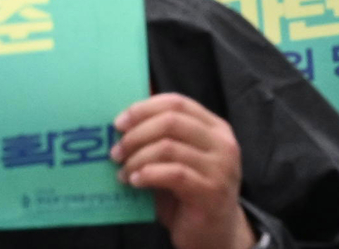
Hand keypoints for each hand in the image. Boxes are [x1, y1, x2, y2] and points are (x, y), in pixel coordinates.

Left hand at [111, 94, 251, 248]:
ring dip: (138, 158)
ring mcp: (220, 167)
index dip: (144, 109)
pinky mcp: (211, 191)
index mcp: (215, 128)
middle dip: (137, 134)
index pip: (177, 102)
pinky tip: (135, 182)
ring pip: (169, 147)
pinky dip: (149, 174)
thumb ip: (162, 140)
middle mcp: (222, 143)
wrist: (216, 236)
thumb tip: (124, 122)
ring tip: (123, 172)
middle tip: (116, 151)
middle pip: (171, 120)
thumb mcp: (178, 161)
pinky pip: (173, 174)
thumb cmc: (190, 196)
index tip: (119, 123)